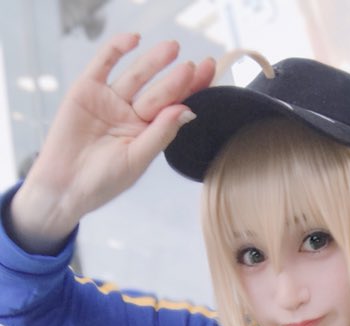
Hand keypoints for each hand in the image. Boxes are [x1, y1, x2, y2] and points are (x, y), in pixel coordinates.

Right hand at [9, 34, 214, 251]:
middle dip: (176, 79)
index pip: (175, 107)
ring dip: (154, 61)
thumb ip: (161, 133)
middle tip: (191, 68)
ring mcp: (110, 99)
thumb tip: (188, 110)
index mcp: (148, 132)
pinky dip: (117, 48)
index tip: (209, 72)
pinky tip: (134, 39)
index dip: (192, 90)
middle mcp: (131, 113)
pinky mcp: (87, 88)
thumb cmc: (102, 181)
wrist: (64, 186)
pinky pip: (104, 62)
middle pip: (159, 91)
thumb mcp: (136, 159)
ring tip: (172, 49)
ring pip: (136, 75)